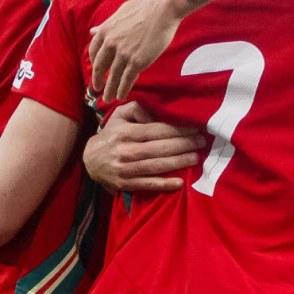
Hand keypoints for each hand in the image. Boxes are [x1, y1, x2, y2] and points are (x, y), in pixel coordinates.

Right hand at [83, 102, 203, 192]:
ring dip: (179, 162)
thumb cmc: (111, 135)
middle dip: (184, 144)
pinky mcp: (126, 184)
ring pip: (157, 166)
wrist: (90, 161)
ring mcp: (126, 169)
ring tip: (196, 157)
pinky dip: (164, 184)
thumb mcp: (119, 116)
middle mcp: (126, 151)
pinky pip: (148, 184)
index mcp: (126, 133)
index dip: (179, 130)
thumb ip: (137, 109)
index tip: (195, 128)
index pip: (157, 130)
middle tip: (203, 141)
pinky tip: (180, 182)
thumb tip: (155, 115)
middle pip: (161, 148)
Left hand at [88, 0, 180, 100]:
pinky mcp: (137, 62)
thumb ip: (106, 25)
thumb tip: (93, 31)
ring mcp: (123, 54)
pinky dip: (122, 89)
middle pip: (100, 67)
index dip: (94, 63)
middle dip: (97, 80)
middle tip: (97, 88)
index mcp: (105, 31)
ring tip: (108, 99)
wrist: (162, 9)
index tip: (96, 70)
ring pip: (113, 77)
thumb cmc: (144, 7)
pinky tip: (120, 96)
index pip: (94, 51)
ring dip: (109, 90)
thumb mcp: (120, 13)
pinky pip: (127, 80)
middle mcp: (111, 44)